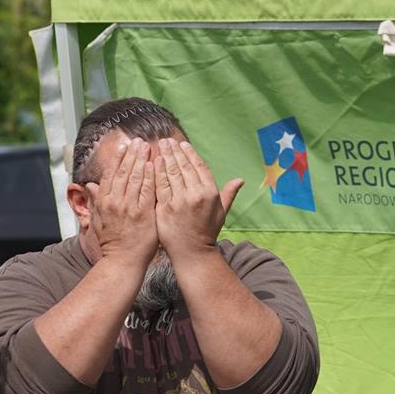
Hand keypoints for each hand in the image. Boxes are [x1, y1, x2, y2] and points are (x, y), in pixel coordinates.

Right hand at [85, 137, 157, 265]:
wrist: (122, 262)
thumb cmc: (112, 242)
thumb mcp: (98, 220)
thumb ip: (95, 201)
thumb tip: (89, 185)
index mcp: (103, 202)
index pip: (110, 174)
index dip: (118, 158)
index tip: (124, 146)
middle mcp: (115, 202)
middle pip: (123, 172)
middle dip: (131, 154)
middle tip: (138, 140)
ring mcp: (129, 207)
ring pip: (135, 177)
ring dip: (141, 159)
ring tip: (147, 146)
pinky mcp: (143, 214)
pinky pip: (147, 190)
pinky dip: (150, 176)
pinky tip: (154, 164)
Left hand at [151, 138, 242, 259]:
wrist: (192, 253)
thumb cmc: (207, 232)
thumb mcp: (221, 212)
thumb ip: (229, 194)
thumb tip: (240, 180)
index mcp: (210, 193)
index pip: (200, 166)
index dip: (191, 154)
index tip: (183, 144)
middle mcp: (196, 194)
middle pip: (184, 166)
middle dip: (175, 151)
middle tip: (168, 140)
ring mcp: (180, 201)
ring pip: (171, 173)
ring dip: (165, 157)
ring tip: (161, 146)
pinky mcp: (165, 207)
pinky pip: (160, 185)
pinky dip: (157, 172)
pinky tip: (154, 162)